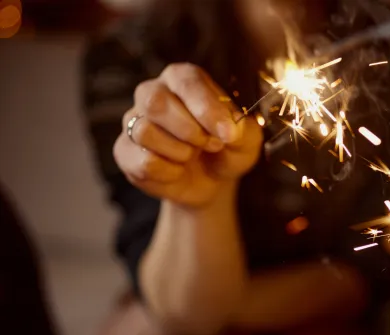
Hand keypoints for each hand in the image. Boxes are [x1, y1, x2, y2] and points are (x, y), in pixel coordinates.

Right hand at [114, 63, 262, 207]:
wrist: (211, 182)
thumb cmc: (227, 150)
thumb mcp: (246, 140)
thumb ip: (242, 130)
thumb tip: (228, 130)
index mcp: (182, 79)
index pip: (186, 82)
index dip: (207, 108)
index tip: (227, 134)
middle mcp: (152, 93)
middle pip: (156, 102)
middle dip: (190, 131)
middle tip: (212, 145)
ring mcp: (134, 121)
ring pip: (145, 132)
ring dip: (180, 152)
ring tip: (193, 156)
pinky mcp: (125, 151)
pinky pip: (142, 162)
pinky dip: (169, 173)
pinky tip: (178, 171)